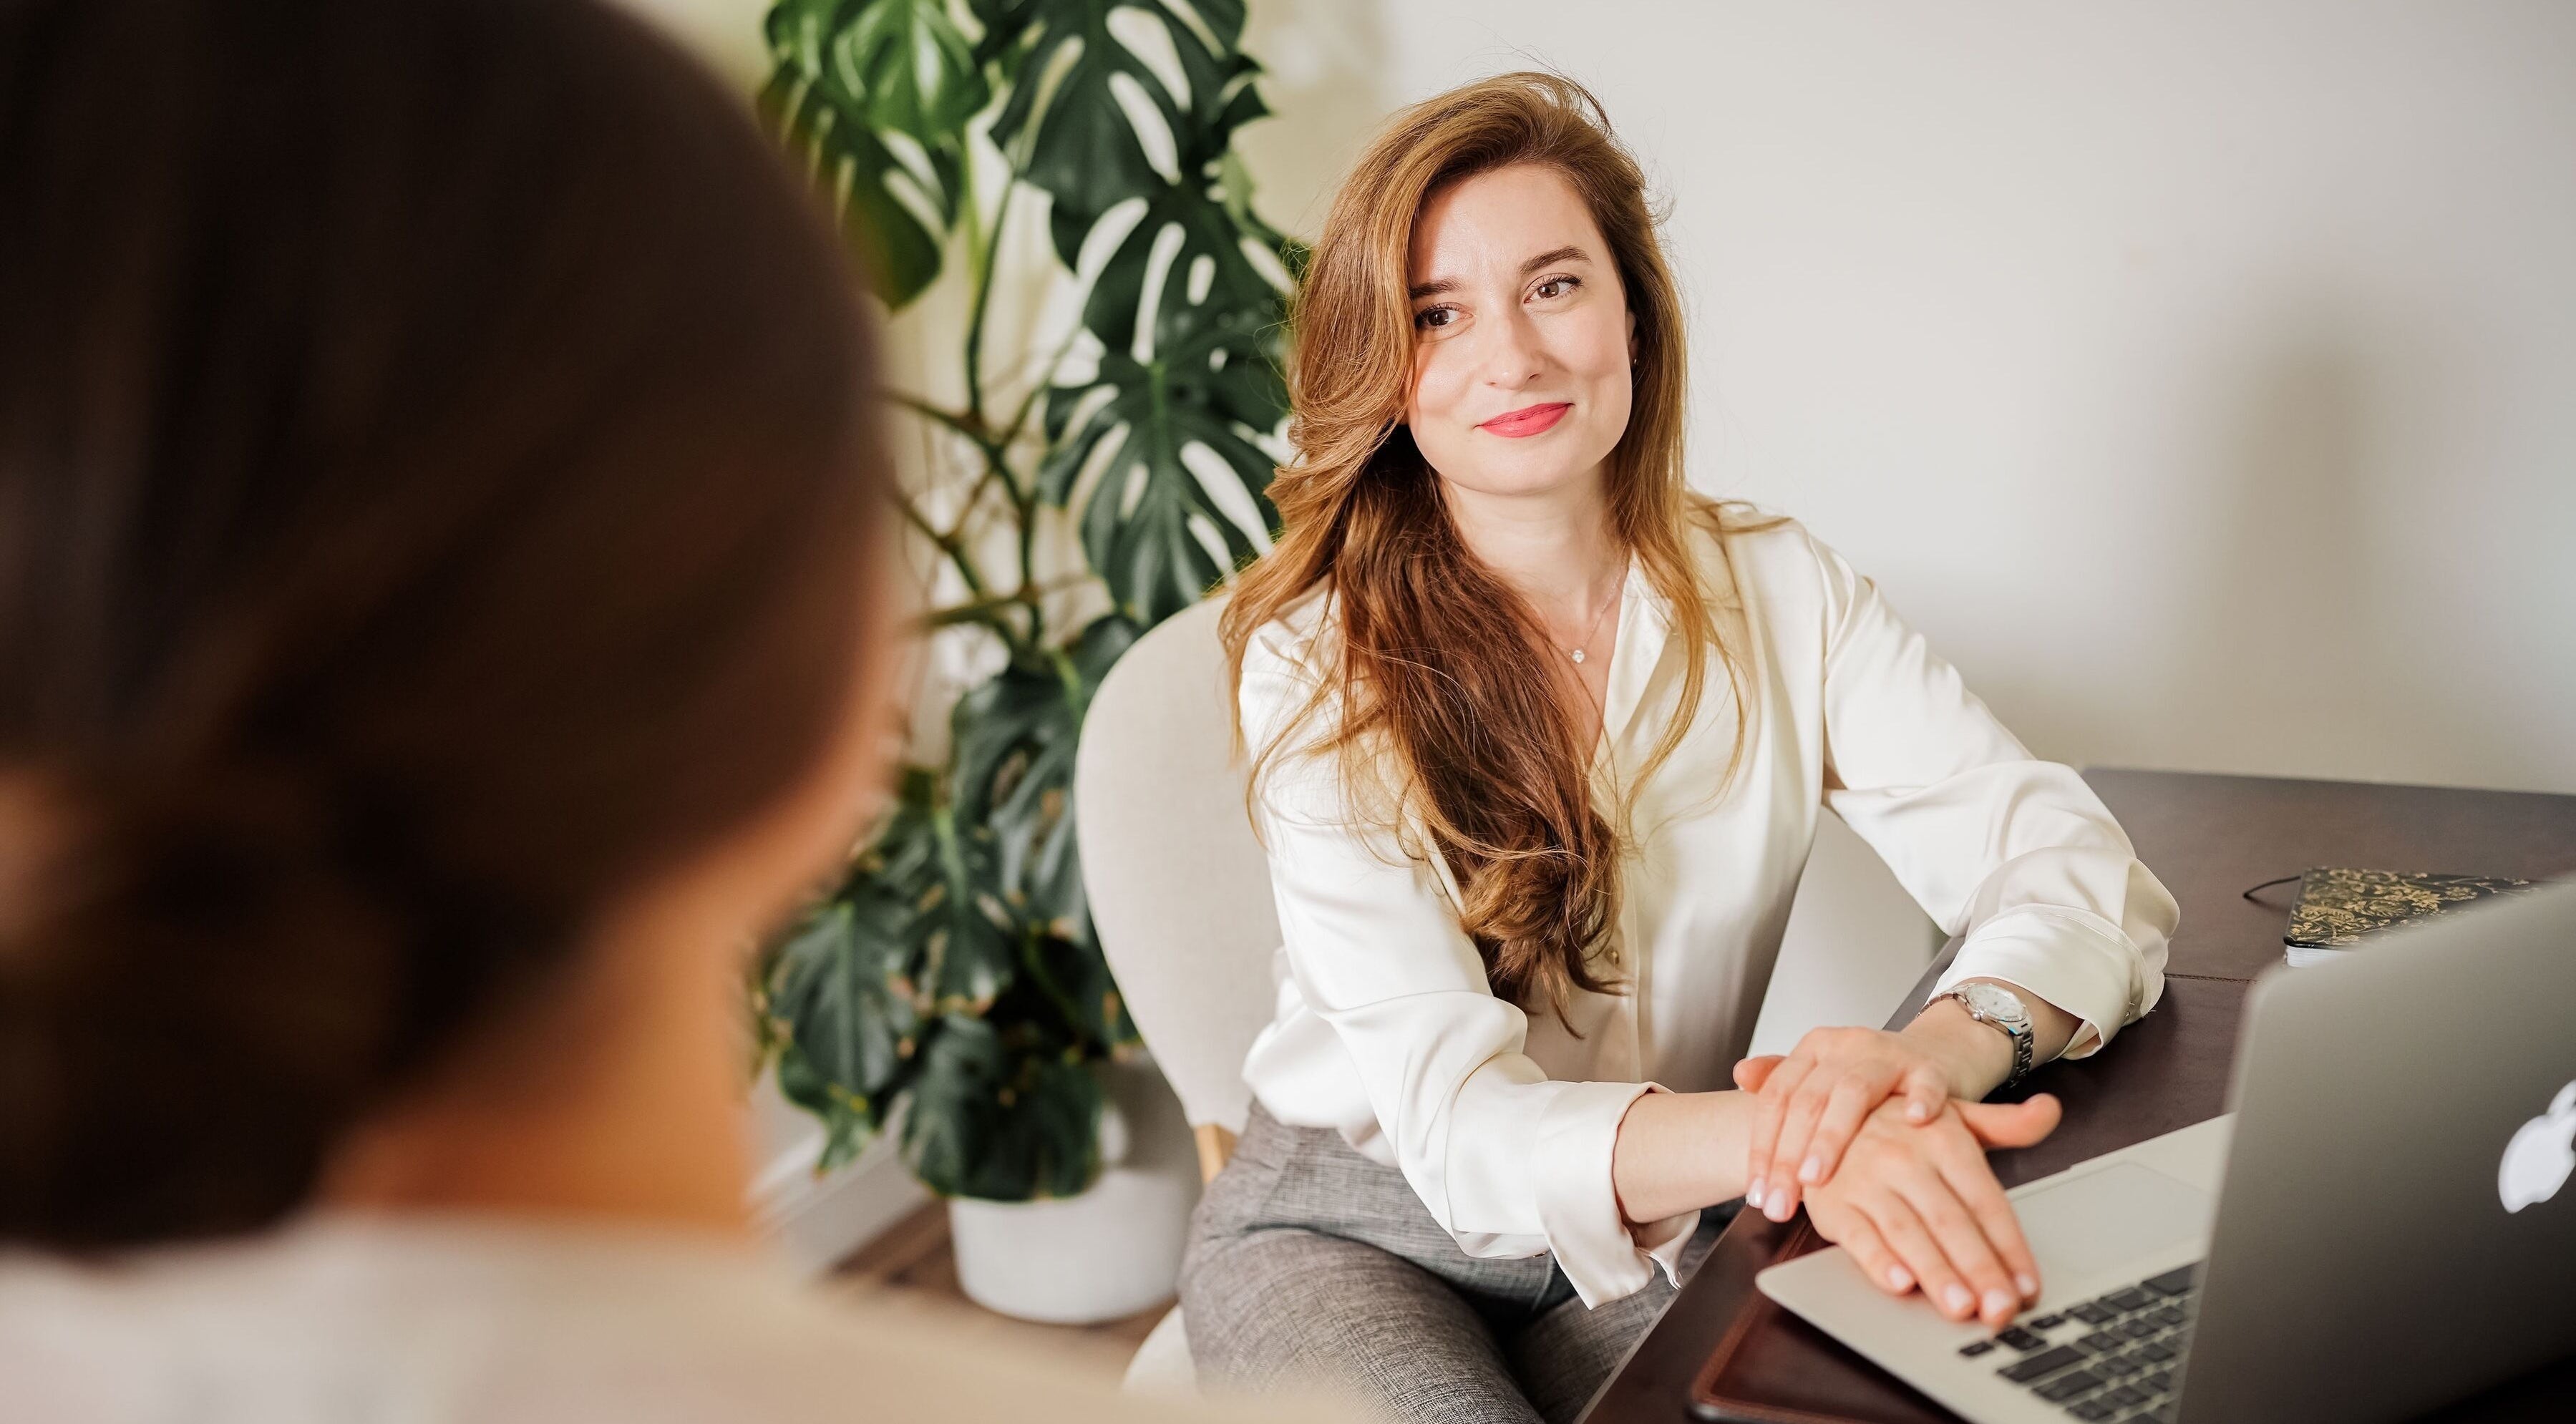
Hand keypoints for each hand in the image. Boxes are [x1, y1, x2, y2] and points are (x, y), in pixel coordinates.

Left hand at [1731, 1026, 1953, 1221]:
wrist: (1935, 1055)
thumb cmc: (1872, 1081)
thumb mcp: (1823, 1077)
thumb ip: (1781, 1082)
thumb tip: (1739, 1074)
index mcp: (1814, 1049)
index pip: (1776, 1098)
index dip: (1761, 1147)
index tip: (1756, 1194)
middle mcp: (1846, 1047)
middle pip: (1807, 1100)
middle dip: (1787, 1157)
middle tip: (1778, 1204)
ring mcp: (1889, 1055)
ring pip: (1853, 1091)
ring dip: (1831, 1137)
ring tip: (1815, 1178)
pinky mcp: (1930, 1068)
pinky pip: (1926, 1083)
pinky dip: (1922, 1100)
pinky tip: (1915, 1123)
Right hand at [1797, 1091, 2060, 1329]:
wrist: (1824, 1111)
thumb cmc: (1900, 1128)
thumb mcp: (1954, 1116)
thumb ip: (2007, 1123)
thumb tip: (2050, 1110)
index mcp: (1943, 1139)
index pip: (1985, 1200)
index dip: (2008, 1244)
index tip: (2028, 1285)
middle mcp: (1905, 1159)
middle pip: (1950, 1220)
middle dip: (1978, 1268)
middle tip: (2001, 1308)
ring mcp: (1866, 1181)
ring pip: (1906, 1232)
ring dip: (1935, 1272)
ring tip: (1960, 1307)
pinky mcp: (1833, 1203)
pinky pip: (1856, 1234)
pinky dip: (1877, 1260)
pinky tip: (1899, 1283)